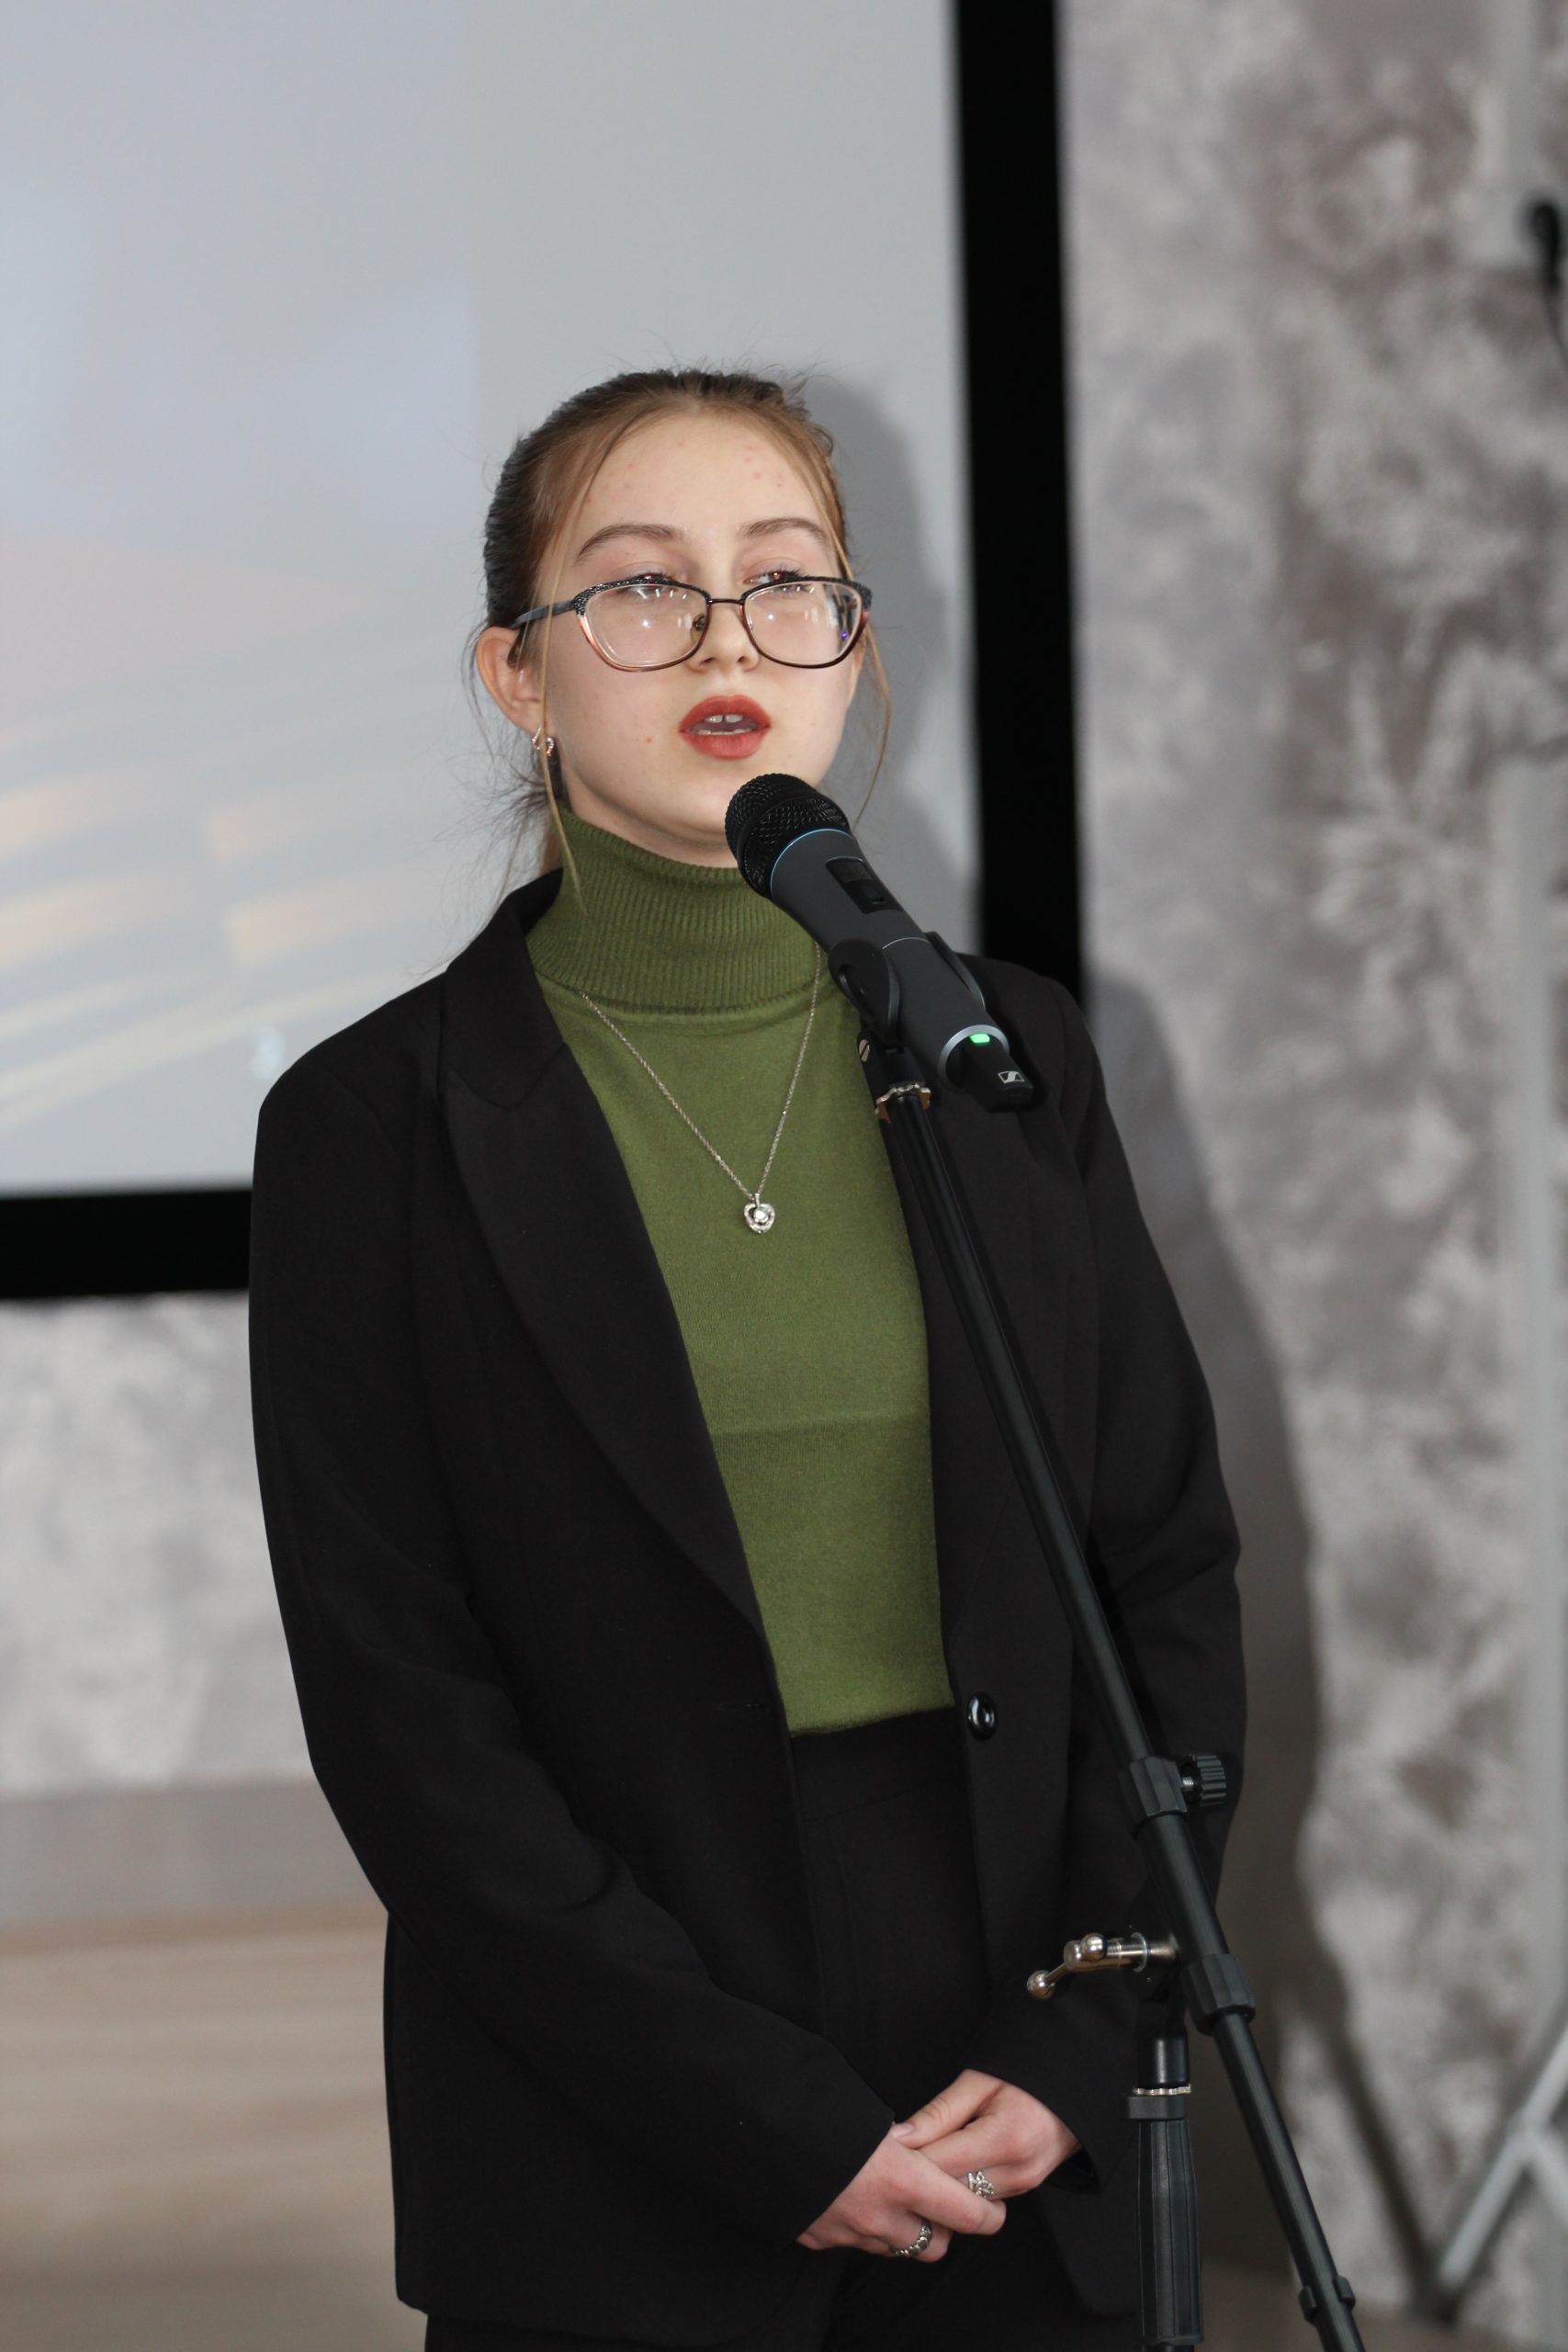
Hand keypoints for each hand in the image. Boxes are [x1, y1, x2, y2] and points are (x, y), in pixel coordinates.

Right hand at [796, 2121, 1009, 2261]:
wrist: (751, 2132)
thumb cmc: (813, 2110)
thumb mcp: (865, 2113)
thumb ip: (898, 2137)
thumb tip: (908, 2141)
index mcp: (901, 2179)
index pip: (967, 2213)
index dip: (988, 2214)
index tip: (996, 2208)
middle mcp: (880, 2216)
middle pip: (937, 2245)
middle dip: (944, 2227)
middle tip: (939, 2198)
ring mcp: (849, 2233)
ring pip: (897, 2247)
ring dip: (904, 2228)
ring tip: (894, 2196)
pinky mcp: (820, 2240)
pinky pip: (858, 2242)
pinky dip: (866, 2227)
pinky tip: (852, 2197)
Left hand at [890, 2067, 1080, 2195]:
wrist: (1075, 2086)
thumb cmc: (1024, 2075)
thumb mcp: (979, 2082)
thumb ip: (939, 2113)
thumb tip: (898, 2138)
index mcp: (1006, 2138)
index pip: (941, 2164)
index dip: (906, 2161)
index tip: (879, 2154)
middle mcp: (1017, 2171)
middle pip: (950, 2190)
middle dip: (917, 2179)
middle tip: (888, 2165)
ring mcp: (1024, 2186)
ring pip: (964, 2200)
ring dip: (938, 2186)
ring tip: (911, 2166)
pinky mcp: (1024, 2191)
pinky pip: (980, 2197)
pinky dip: (958, 2187)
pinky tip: (941, 2170)